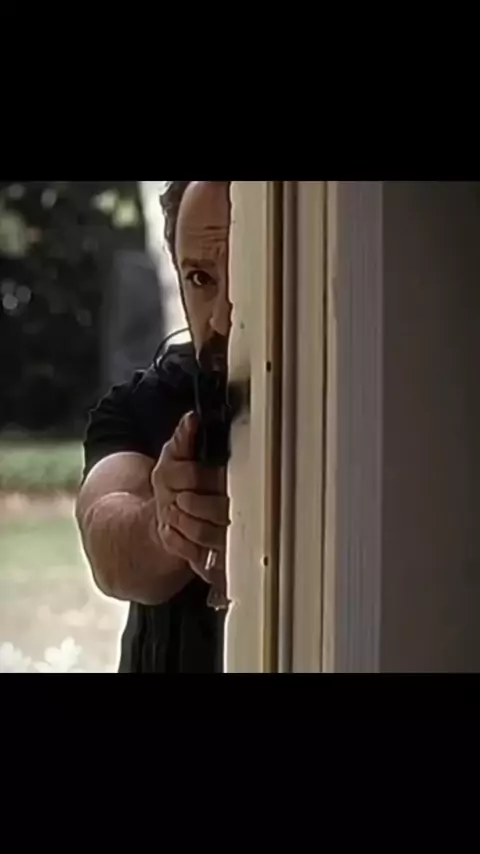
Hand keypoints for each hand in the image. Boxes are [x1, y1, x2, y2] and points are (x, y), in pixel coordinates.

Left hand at [152, 412, 229, 583]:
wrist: (168, 518)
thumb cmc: (175, 485)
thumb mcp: (173, 458)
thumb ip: (182, 439)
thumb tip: (191, 419)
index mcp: (232, 479)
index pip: (221, 479)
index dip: (195, 479)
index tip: (181, 482)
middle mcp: (238, 508)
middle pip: (220, 509)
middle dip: (193, 504)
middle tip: (176, 500)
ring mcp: (228, 536)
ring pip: (208, 533)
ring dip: (184, 523)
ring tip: (172, 513)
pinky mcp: (216, 559)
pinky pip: (199, 555)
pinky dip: (180, 543)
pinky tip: (172, 532)